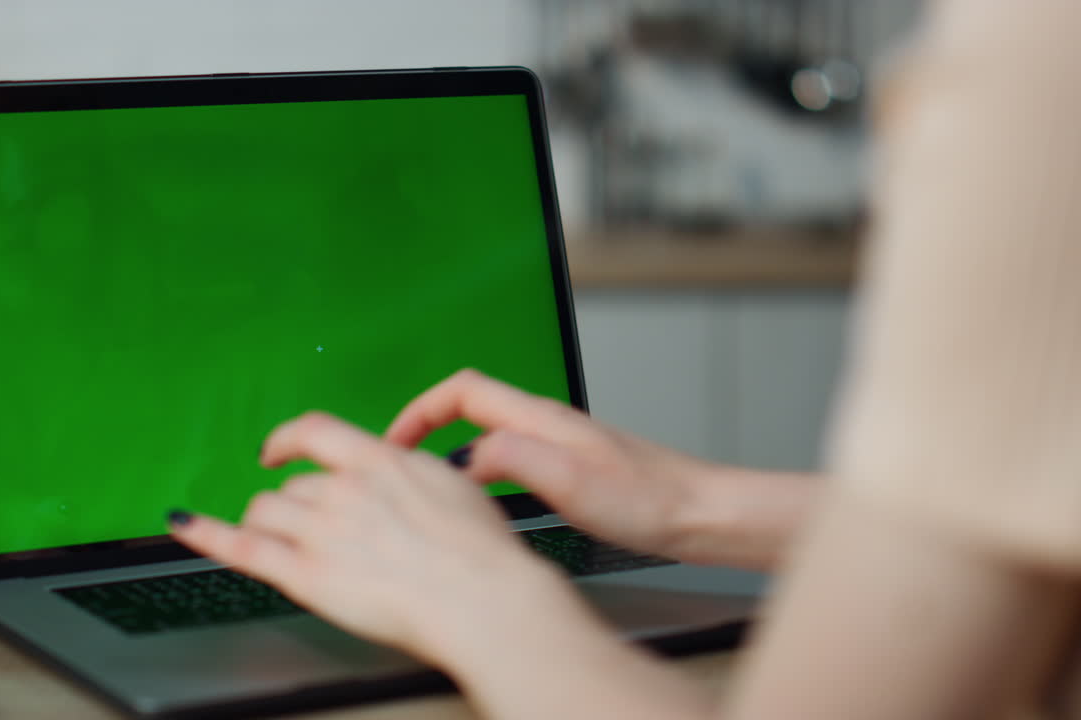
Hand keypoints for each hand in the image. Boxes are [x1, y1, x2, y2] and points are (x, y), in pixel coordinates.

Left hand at [168, 411, 586, 666]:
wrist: (482, 598)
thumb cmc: (483, 553)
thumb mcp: (454, 487)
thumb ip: (413, 475)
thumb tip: (405, 472)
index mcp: (380, 461)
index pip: (315, 432)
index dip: (288, 437)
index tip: (278, 446)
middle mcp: (343, 489)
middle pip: (292, 484)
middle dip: (296, 504)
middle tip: (313, 529)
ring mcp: (321, 531)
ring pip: (267, 510)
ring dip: (270, 523)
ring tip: (286, 543)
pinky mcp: (307, 575)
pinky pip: (242, 547)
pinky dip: (206, 534)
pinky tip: (183, 525)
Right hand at [386, 369, 771, 564]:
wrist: (702, 513)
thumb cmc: (650, 501)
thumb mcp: (571, 483)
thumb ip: (512, 460)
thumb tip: (463, 459)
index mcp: (540, 418)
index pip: (462, 390)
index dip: (420, 410)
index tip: (395, 444)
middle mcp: (547, 422)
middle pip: (470, 406)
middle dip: (427, 429)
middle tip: (403, 467)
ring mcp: (560, 443)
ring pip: (489, 434)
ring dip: (454, 452)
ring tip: (434, 489)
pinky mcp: (573, 467)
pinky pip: (510, 457)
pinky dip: (483, 473)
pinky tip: (488, 507)